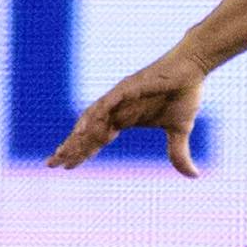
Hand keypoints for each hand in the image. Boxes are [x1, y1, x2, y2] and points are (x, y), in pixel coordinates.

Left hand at [45, 50, 208, 176]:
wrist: (192, 69)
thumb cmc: (183, 95)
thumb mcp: (180, 132)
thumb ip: (179, 154)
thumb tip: (194, 176)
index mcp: (124, 119)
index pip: (97, 139)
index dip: (82, 153)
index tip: (67, 167)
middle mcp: (116, 109)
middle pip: (88, 131)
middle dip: (70, 148)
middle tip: (51, 164)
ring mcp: (119, 97)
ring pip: (92, 118)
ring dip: (78, 135)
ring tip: (64, 152)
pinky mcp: (127, 87)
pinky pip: (107, 103)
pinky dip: (95, 116)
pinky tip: (84, 130)